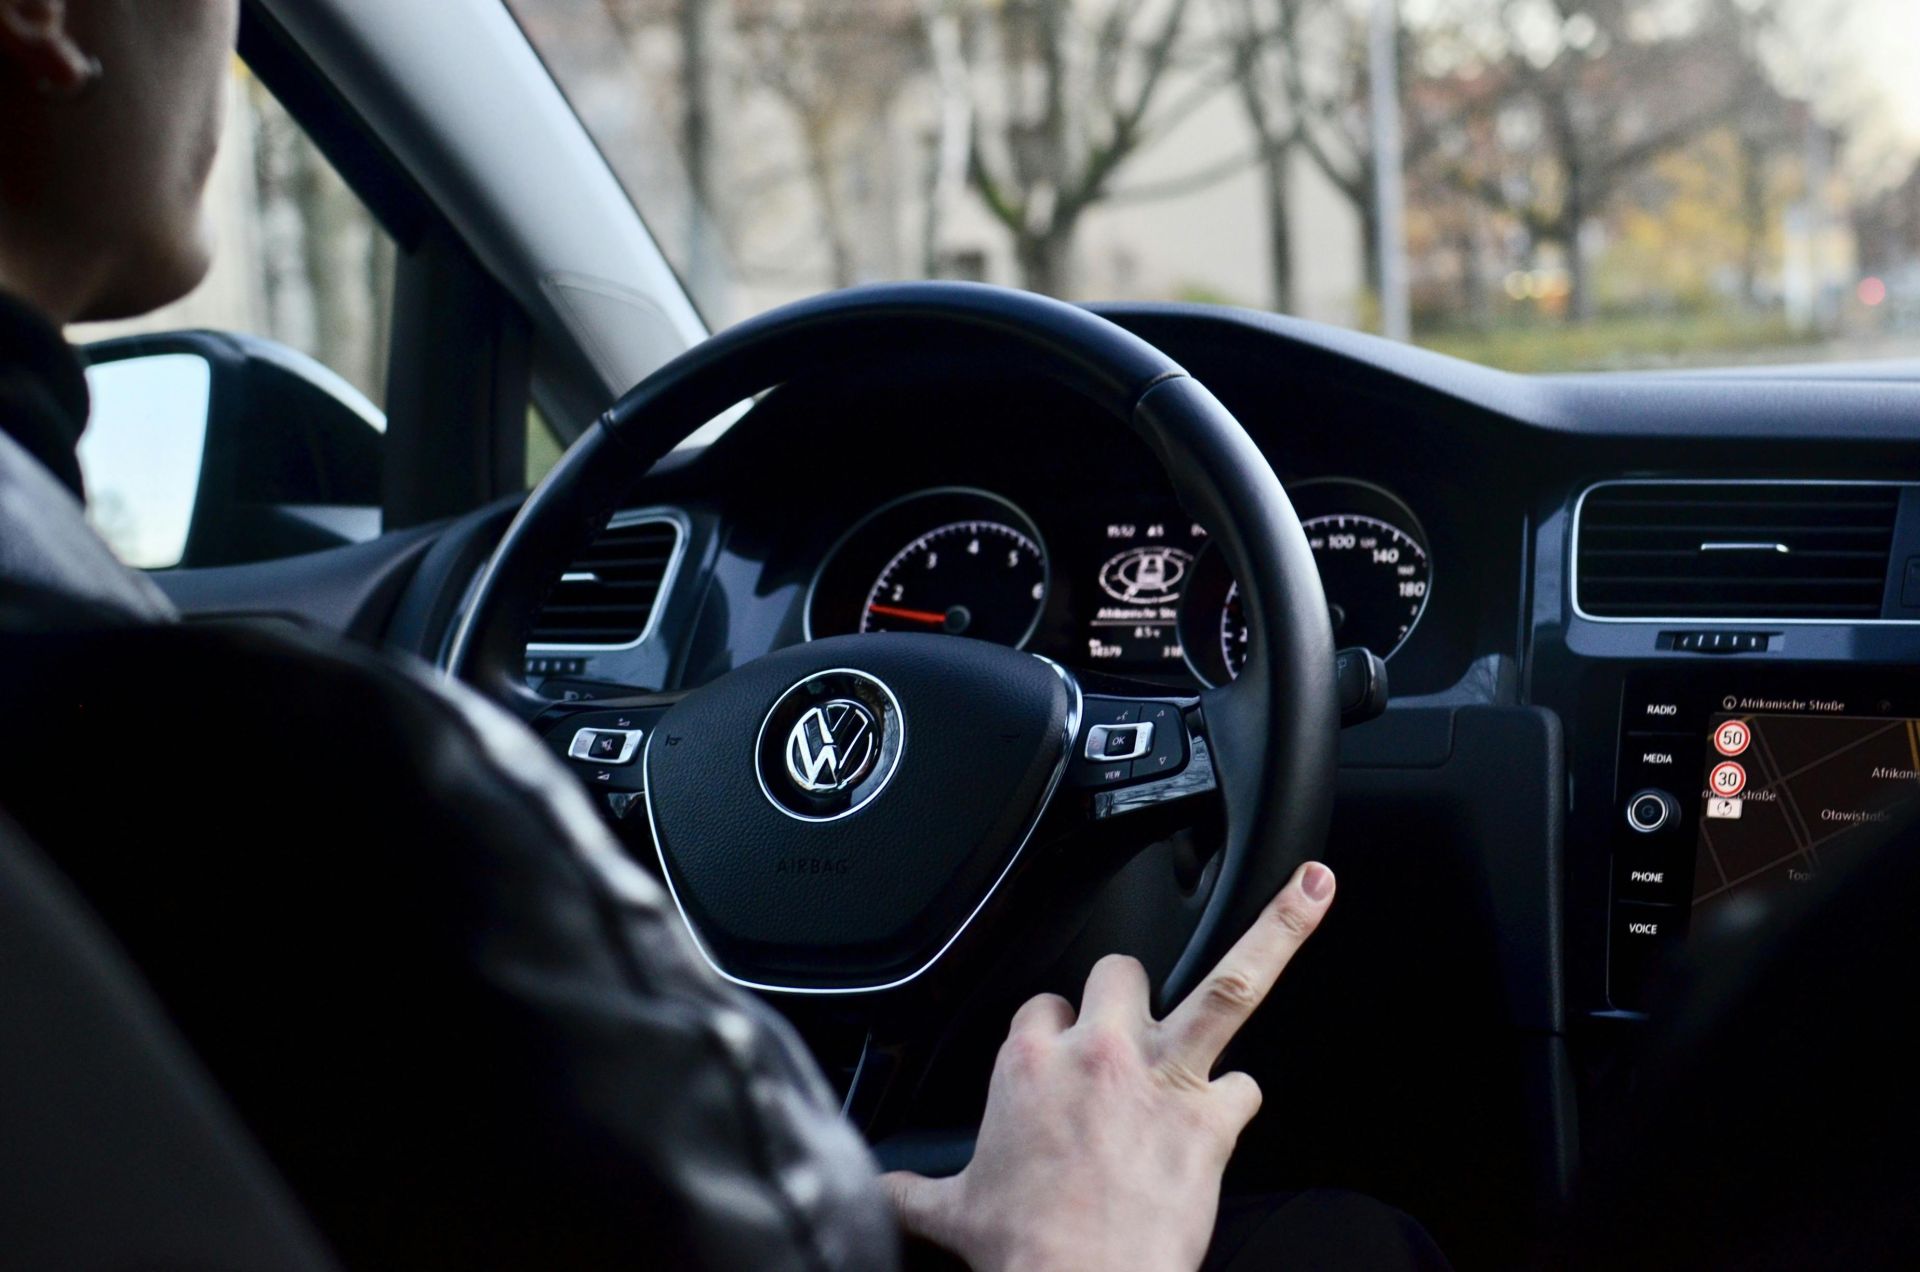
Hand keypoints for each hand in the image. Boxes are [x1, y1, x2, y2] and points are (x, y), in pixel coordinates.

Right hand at [881, 860, 1336, 1271]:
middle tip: (1130, 1026)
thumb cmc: (1021, 1253)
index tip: (1057, 1058)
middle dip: (1123, 990)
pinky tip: (1230, 1116)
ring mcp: (1163, 1078)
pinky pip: (1248, 1085)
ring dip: (1276, 931)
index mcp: (1028, 1063)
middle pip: (1117, 970)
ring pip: (1229, 980)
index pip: (1042, 1007)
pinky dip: (1239, 1099)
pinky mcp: (1212, 1119)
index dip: (1052, 1031)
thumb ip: (911, 1187)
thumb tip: (877, 1190)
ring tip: (1314, 888)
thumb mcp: (949, 1212)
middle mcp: (1098, 1052)